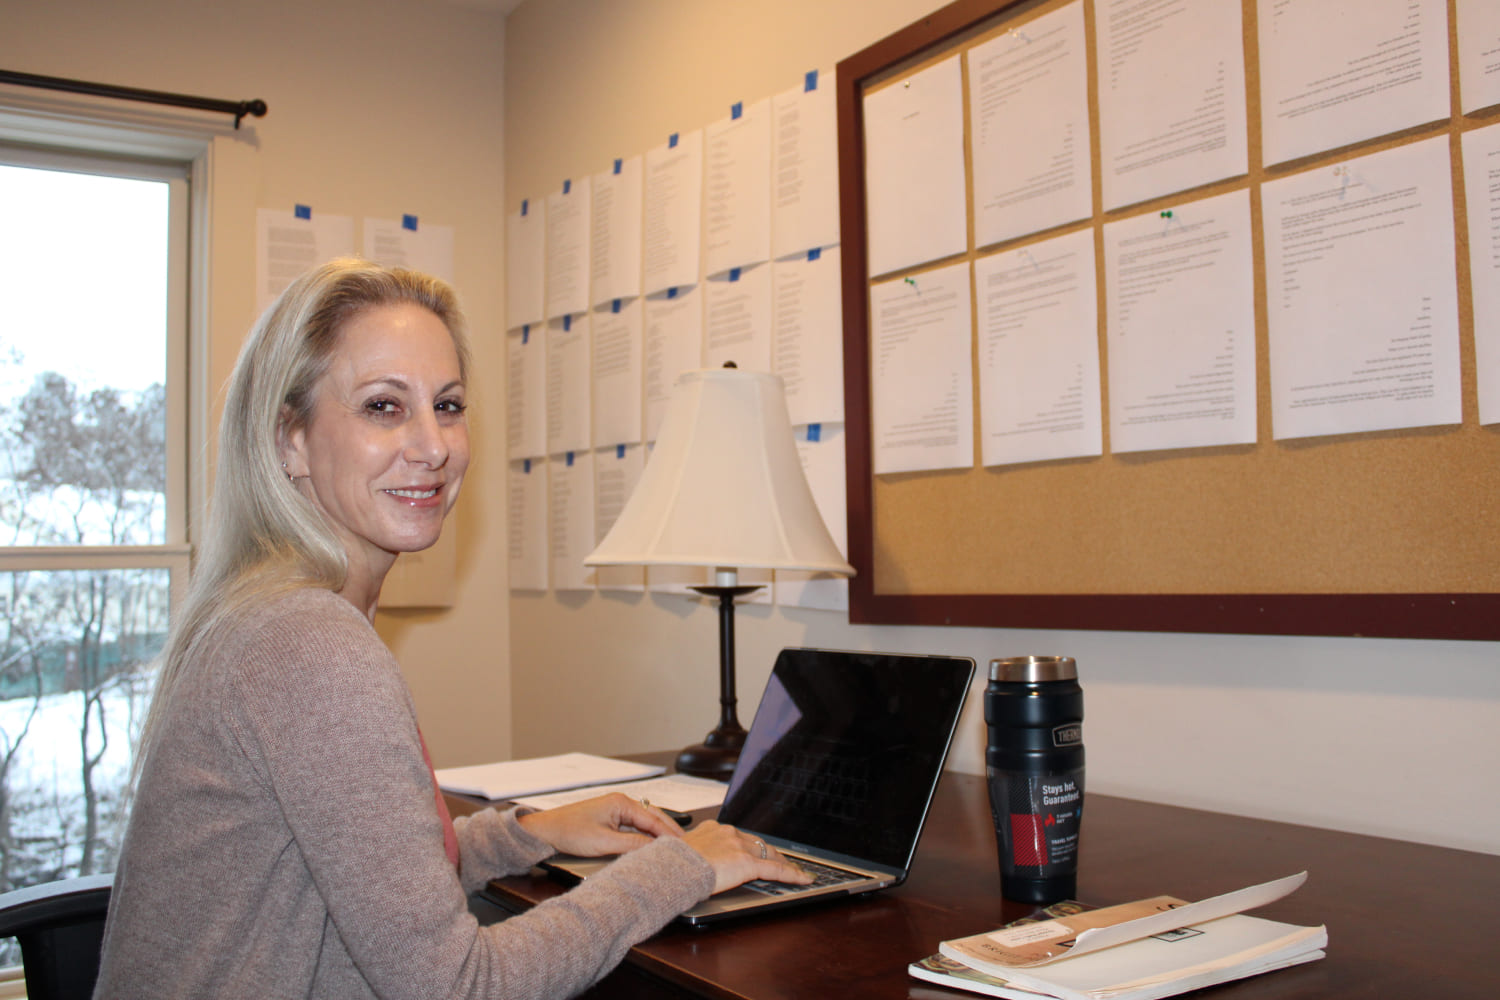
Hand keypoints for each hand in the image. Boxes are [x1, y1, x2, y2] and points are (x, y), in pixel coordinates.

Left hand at [517, 793, 684, 856]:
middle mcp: (621, 803)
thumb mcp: (603, 842)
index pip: (654, 819)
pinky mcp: (610, 820)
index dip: (670, 833)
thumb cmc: (570, 831)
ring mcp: (615, 811)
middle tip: (686, 846)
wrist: (546, 831)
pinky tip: (652, 845)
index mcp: (622, 802)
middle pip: (653, 817)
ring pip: (644, 822)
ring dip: (658, 834)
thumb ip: (631, 845)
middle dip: (669, 831)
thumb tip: (654, 850)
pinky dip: (646, 835)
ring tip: (673, 847)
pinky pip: (634, 827)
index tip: (684, 845)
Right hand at [682, 820, 813, 894]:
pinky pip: (776, 869)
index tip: (753, 850)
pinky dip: (792, 874)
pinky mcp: (748, 863)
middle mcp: (730, 833)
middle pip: (757, 843)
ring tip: (794, 871)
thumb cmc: (673, 864)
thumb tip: (691, 862)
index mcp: (714, 829)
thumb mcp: (683, 853)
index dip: (750, 845)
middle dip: (770, 852)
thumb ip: (695, 853)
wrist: (674, 869)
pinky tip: (803, 879)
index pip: (739, 837)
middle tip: (781, 860)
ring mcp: (740, 847)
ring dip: (783, 862)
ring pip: (769, 853)